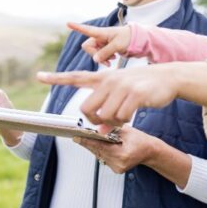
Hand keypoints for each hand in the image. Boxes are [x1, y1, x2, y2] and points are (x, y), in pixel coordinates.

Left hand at [37, 64, 179, 126]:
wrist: (167, 77)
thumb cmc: (142, 86)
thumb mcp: (121, 93)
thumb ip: (106, 108)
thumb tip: (98, 131)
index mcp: (103, 77)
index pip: (76, 77)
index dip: (57, 78)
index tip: (39, 76)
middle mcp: (109, 80)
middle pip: (87, 108)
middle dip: (94, 121)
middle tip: (106, 123)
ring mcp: (122, 86)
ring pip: (105, 116)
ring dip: (113, 123)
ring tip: (124, 117)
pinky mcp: (135, 94)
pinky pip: (122, 117)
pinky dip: (125, 122)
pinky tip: (131, 115)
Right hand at [68, 22, 131, 65]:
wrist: (136, 40)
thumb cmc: (128, 38)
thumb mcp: (118, 45)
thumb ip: (106, 52)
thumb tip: (95, 60)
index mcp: (101, 32)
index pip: (87, 29)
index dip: (77, 27)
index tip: (68, 23)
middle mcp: (98, 37)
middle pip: (88, 47)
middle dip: (95, 54)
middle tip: (108, 59)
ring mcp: (101, 43)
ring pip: (93, 53)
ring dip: (101, 58)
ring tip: (113, 58)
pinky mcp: (104, 49)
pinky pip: (98, 56)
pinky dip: (104, 59)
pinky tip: (112, 59)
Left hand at [73, 125, 157, 173]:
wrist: (151, 152)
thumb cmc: (142, 141)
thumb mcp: (128, 131)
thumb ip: (112, 130)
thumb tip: (97, 128)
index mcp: (123, 155)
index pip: (100, 147)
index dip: (87, 141)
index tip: (77, 137)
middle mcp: (119, 164)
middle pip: (98, 152)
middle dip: (89, 143)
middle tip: (78, 136)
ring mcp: (117, 168)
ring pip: (100, 155)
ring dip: (94, 147)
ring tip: (87, 139)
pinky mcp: (116, 169)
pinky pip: (104, 158)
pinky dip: (101, 151)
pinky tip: (99, 145)